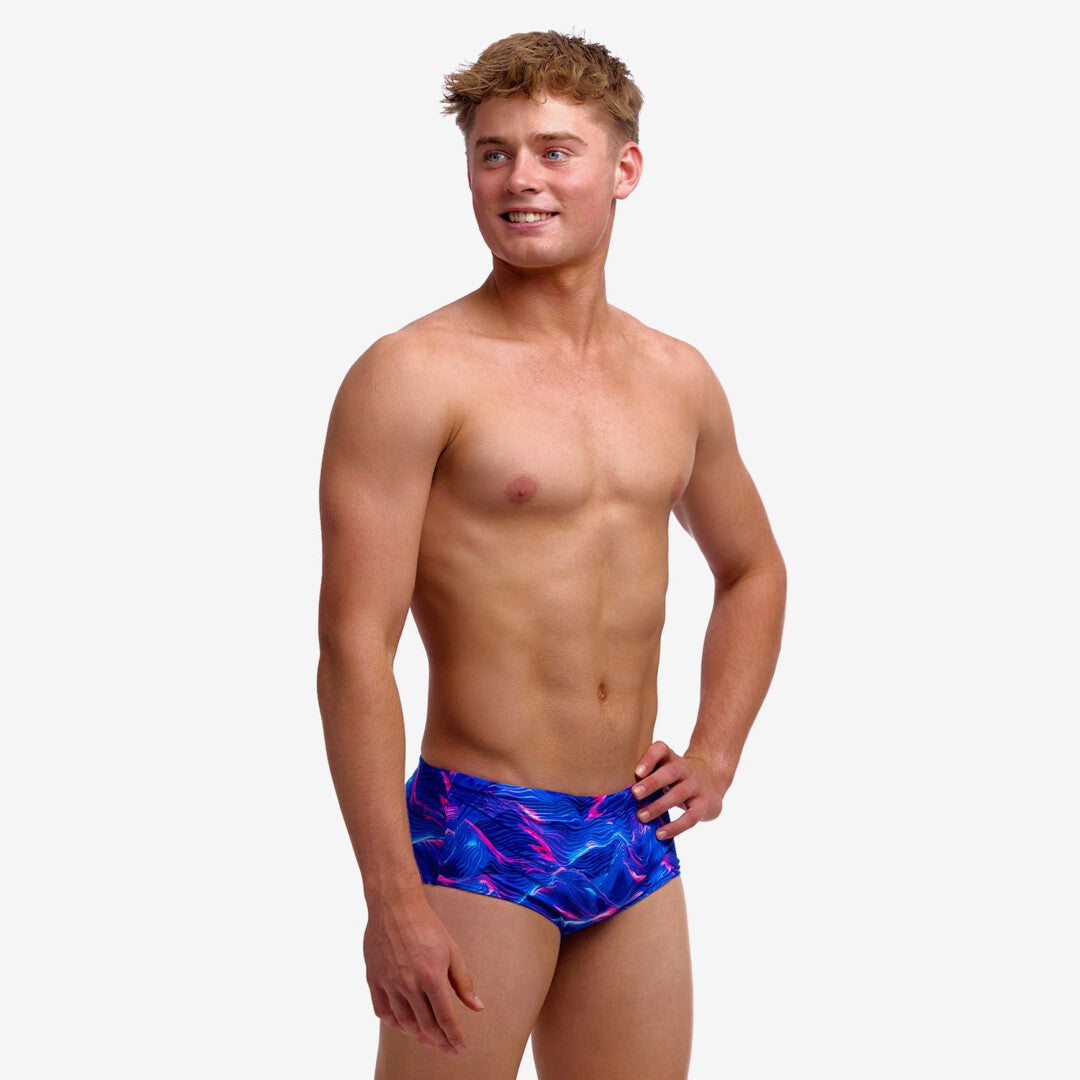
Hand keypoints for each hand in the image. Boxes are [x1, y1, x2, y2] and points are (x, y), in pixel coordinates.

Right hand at [363, 892, 484, 1058]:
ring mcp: (389, 984)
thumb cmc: (427, 926)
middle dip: (439, 1042)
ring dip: (418, 1036)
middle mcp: (409, 985)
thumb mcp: (452, 950)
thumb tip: (477, 1007)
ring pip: (404, 1023)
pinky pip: (383, 1012)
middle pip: (426, 1025)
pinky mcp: (374, 980)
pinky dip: (395, 1023)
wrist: (394, 906)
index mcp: (432, 976)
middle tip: (448, 1049)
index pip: (446, 1018)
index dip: (454, 1037)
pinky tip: (404, 1025)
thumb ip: (463, 982)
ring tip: (429, 1040)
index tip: (460, 1048)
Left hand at [631, 740, 728, 840]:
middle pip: (671, 772)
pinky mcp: (704, 804)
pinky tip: (660, 834)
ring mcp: (696, 786)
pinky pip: (691, 817)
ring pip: (679, 794)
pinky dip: (675, 827)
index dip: (649, 758)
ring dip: (659, 806)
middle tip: (635, 793)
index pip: (661, 749)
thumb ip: (644, 775)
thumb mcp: (663, 769)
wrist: (710, 782)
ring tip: (641, 816)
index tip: (636, 772)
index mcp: (671, 758)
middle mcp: (685, 769)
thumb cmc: (674, 778)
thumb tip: (615, 791)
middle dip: (652, 783)